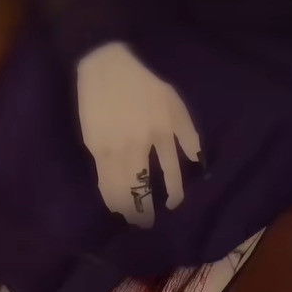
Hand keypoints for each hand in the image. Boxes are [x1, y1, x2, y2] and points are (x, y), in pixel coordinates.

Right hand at [76, 41, 201, 227]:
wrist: (106, 68)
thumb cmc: (143, 84)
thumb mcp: (174, 103)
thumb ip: (187, 133)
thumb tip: (197, 161)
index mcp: (161, 133)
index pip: (171, 175)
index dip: (173, 195)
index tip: (172, 206)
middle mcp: (138, 145)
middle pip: (140, 190)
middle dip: (144, 213)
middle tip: (146, 224)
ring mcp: (114, 148)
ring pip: (119, 190)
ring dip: (125, 209)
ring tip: (128, 218)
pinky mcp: (95, 147)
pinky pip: (102, 179)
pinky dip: (108, 194)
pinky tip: (112, 202)